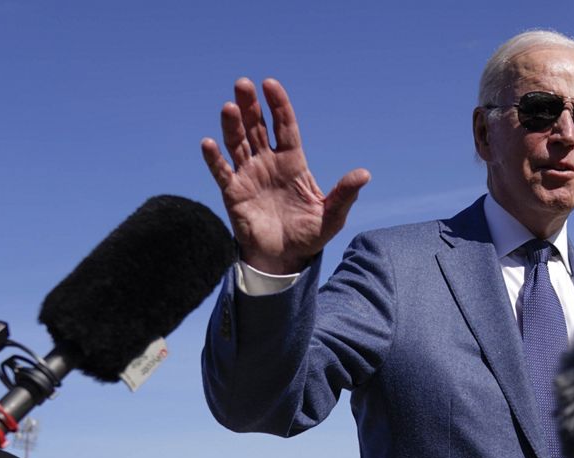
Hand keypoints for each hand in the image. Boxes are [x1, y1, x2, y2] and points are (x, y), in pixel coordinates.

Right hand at [201, 77, 369, 273]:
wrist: (284, 258)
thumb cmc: (309, 235)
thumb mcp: (332, 216)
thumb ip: (344, 194)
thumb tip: (364, 174)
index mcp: (293, 163)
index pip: (285, 127)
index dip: (278, 106)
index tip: (270, 84)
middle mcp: (268, 163)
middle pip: (257, 128)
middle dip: (251, 106)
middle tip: (243, 83)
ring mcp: (249, 175)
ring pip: (238, 143)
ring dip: (232, 125)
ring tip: (229, 106)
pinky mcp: (233, 193)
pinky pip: (221, 172)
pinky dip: (214, 158)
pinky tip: (208, 143)